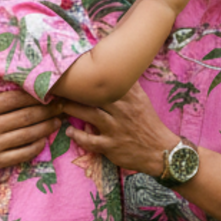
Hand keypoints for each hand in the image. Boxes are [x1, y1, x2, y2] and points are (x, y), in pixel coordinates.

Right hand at [0, 45, 58, 176]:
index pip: (13, 99)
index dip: (33, 94)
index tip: (48, 89)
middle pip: (25, 117)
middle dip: (46, 110)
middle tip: (62, 103)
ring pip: (26, 135)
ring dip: (45, 127)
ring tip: (58, 119)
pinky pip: (21, 154)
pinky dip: (35, 147)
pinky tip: (44, 139)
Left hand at [55, 81, 173, 176]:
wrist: (160, 151)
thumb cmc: (148, 124)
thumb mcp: (142, 101)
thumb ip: (128, 86)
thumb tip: (115, 69)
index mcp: (131, 97)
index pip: (108, 82)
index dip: (90, 76)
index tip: (76, 71)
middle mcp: (123, 110)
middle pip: (95, 96)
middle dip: (76, 90)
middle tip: (60, 86)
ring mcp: (116, 128)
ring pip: (90, 114)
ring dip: (72, 109)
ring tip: (60, 105)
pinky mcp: (111, 145)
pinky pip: (90, 140)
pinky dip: (78, 136)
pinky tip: (69, 132)